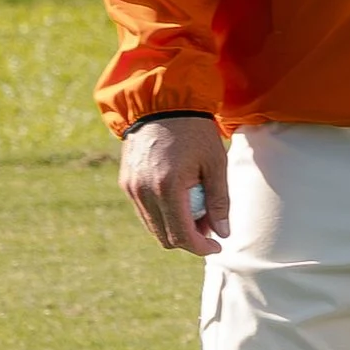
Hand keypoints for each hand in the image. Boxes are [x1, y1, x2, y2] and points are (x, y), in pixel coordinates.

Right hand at [120, 113, 229, 255]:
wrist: (161, 102)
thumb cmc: (194, 130)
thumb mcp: (215, 164)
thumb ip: (219, 201)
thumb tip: (223, 233)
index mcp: (167, 188)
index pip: (181, 236)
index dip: (200, 247)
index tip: (217, 245)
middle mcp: (143, 192)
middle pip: (164, 238)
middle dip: (188, 239)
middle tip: (208, 225)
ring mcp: (131, 188)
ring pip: (153, 227)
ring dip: (174, 228)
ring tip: (195, 209)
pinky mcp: (125, 182)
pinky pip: (144, 211)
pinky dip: (162, 214)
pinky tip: (178, 198)